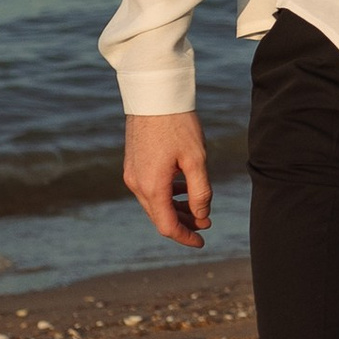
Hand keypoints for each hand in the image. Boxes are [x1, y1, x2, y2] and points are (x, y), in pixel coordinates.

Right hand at [125, 110, 212, 245]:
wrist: (153, 95)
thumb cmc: (178, 124)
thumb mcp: (196, 159)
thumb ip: (200, 191)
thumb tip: (201, 215)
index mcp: (152, 186)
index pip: (167, 226)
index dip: (185, 237)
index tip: (202, 243)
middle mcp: (137, 184)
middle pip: (159, 216)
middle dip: (183, 223)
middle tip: (206, 223)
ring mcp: (132, 174)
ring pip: (154, 203)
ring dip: (175, 209)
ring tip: (198, 208)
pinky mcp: (133, 164)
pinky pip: (149, 189)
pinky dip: (166, 195)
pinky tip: (183, 188)